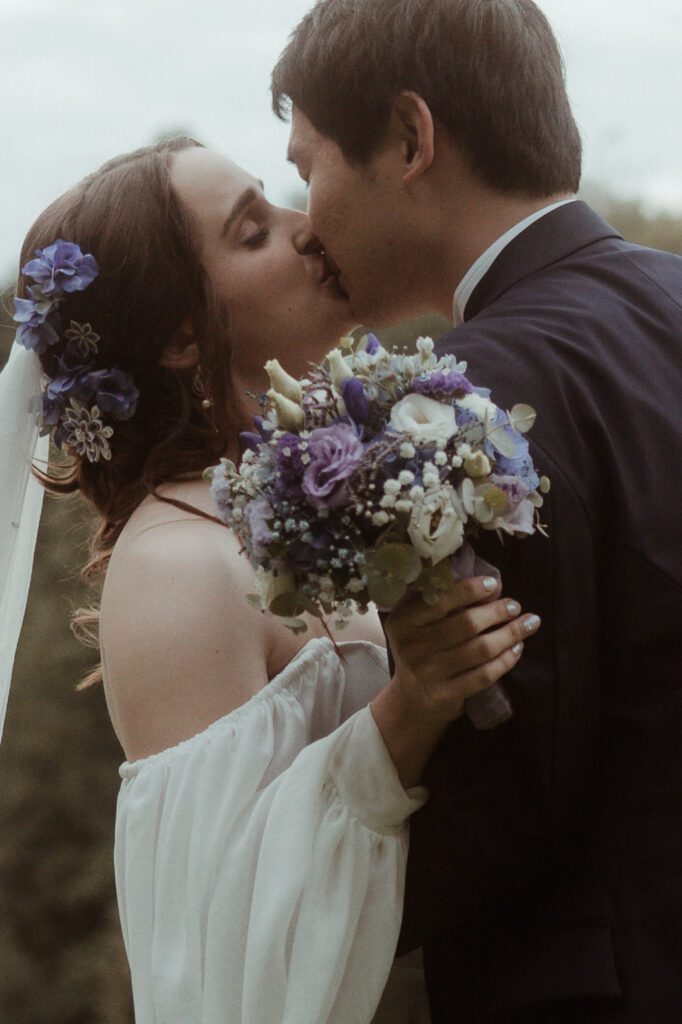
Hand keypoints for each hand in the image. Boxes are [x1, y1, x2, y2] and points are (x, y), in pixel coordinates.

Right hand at [384, 576, 539, 724]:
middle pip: (466, 624)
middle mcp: (412, 647)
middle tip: (515, 606)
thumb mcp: (418, 623)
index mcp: (403, 621)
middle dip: (497, 612)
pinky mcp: (445, 695)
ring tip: (528, 624)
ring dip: (510, 634)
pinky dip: (506, 660)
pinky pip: (484, 675)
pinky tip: (517, 648)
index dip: (470, 590)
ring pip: (480, 650)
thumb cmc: (421, 649)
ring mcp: (428, 674)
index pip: (440, 601)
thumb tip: (491, 588)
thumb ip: (443, 604)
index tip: (494, 584)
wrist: (411, 699)